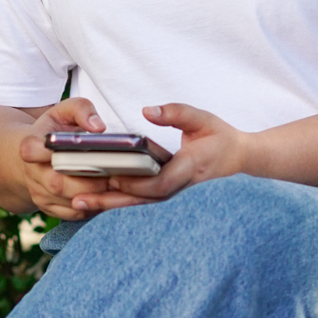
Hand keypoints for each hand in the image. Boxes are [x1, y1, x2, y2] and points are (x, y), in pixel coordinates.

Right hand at [15, 97, 145, 219]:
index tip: (81, 151)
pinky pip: (76, 215)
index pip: (32, 150)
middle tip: (119, 174)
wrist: (36, 158)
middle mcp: (33, 174)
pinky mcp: (51, 210)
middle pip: (59, 183)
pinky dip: (97, 208)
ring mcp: (40, 195)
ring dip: (98, 197)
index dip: (52, 154)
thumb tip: (98, 127)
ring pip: (71, 203)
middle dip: (92, 182)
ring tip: (121, 186)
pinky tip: (113, 197)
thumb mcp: (64, 112)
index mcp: (32, 145)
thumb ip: (81, 110)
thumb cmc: (55, 131)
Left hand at [84, 103, 249, 210]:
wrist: (239, 159)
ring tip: (77, 204)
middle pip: (140, 202)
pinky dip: (117, 204)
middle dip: (110, 201)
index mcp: (188, 170)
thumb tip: (148, 110)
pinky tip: (94, 204)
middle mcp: (179, 189)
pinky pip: (139, 205)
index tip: (112, 176)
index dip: (135, 183)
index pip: (159, 183)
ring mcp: (173, 196)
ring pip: (137, 207)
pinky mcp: (167, 196)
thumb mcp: (202, 119)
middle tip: (79, 199)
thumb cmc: (221, 138)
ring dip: (108, 206)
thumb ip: (176, 113)